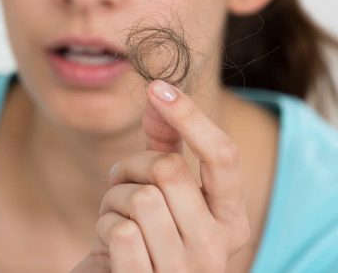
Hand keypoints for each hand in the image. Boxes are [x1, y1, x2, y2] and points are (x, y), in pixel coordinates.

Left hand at [71, 80, 249, 271]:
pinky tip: (109, 243)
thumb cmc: (145, 237)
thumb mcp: (161, 189)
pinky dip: (105, 226)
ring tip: (117, 216)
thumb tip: (161, 91)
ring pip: (142, 198)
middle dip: (133, 165)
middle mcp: (219, 249)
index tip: (158, 88)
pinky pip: (121, 232)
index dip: (190, 116)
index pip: (224, 156)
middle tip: (122, 181)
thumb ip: (166, 144)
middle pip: (170, 169)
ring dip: (114, 199)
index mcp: (232, 221)